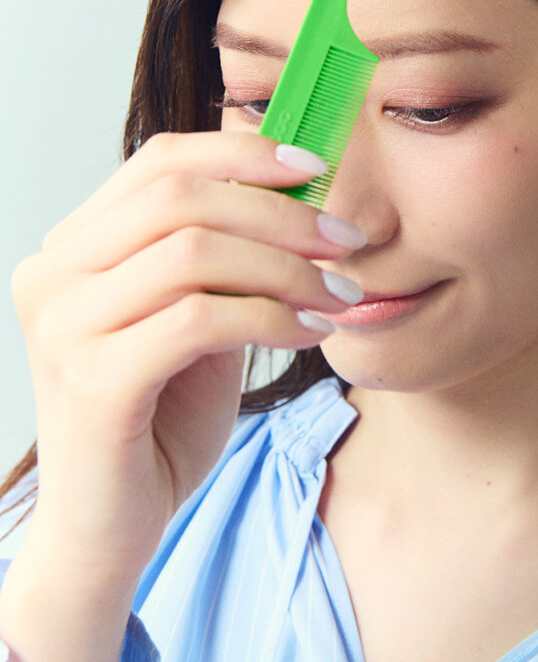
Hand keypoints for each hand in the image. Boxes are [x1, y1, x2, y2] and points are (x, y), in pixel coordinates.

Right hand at [0, 131, 363, 658]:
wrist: (117, 519)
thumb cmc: (164, 409)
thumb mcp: (200, 311)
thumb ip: (227, 252)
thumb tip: (303, 188)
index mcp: (77, 243)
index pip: (162, 160)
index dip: (244, 153)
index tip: (316, 168)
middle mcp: (55, 272)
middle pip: (182, 197)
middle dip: (281, 213)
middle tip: (347, 241)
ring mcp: (65, 325)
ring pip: (194, 253)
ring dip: (287, 268)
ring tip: (341, 295)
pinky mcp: (92, 380)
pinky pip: (200, 320)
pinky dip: (271, 316)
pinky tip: (310, 331)